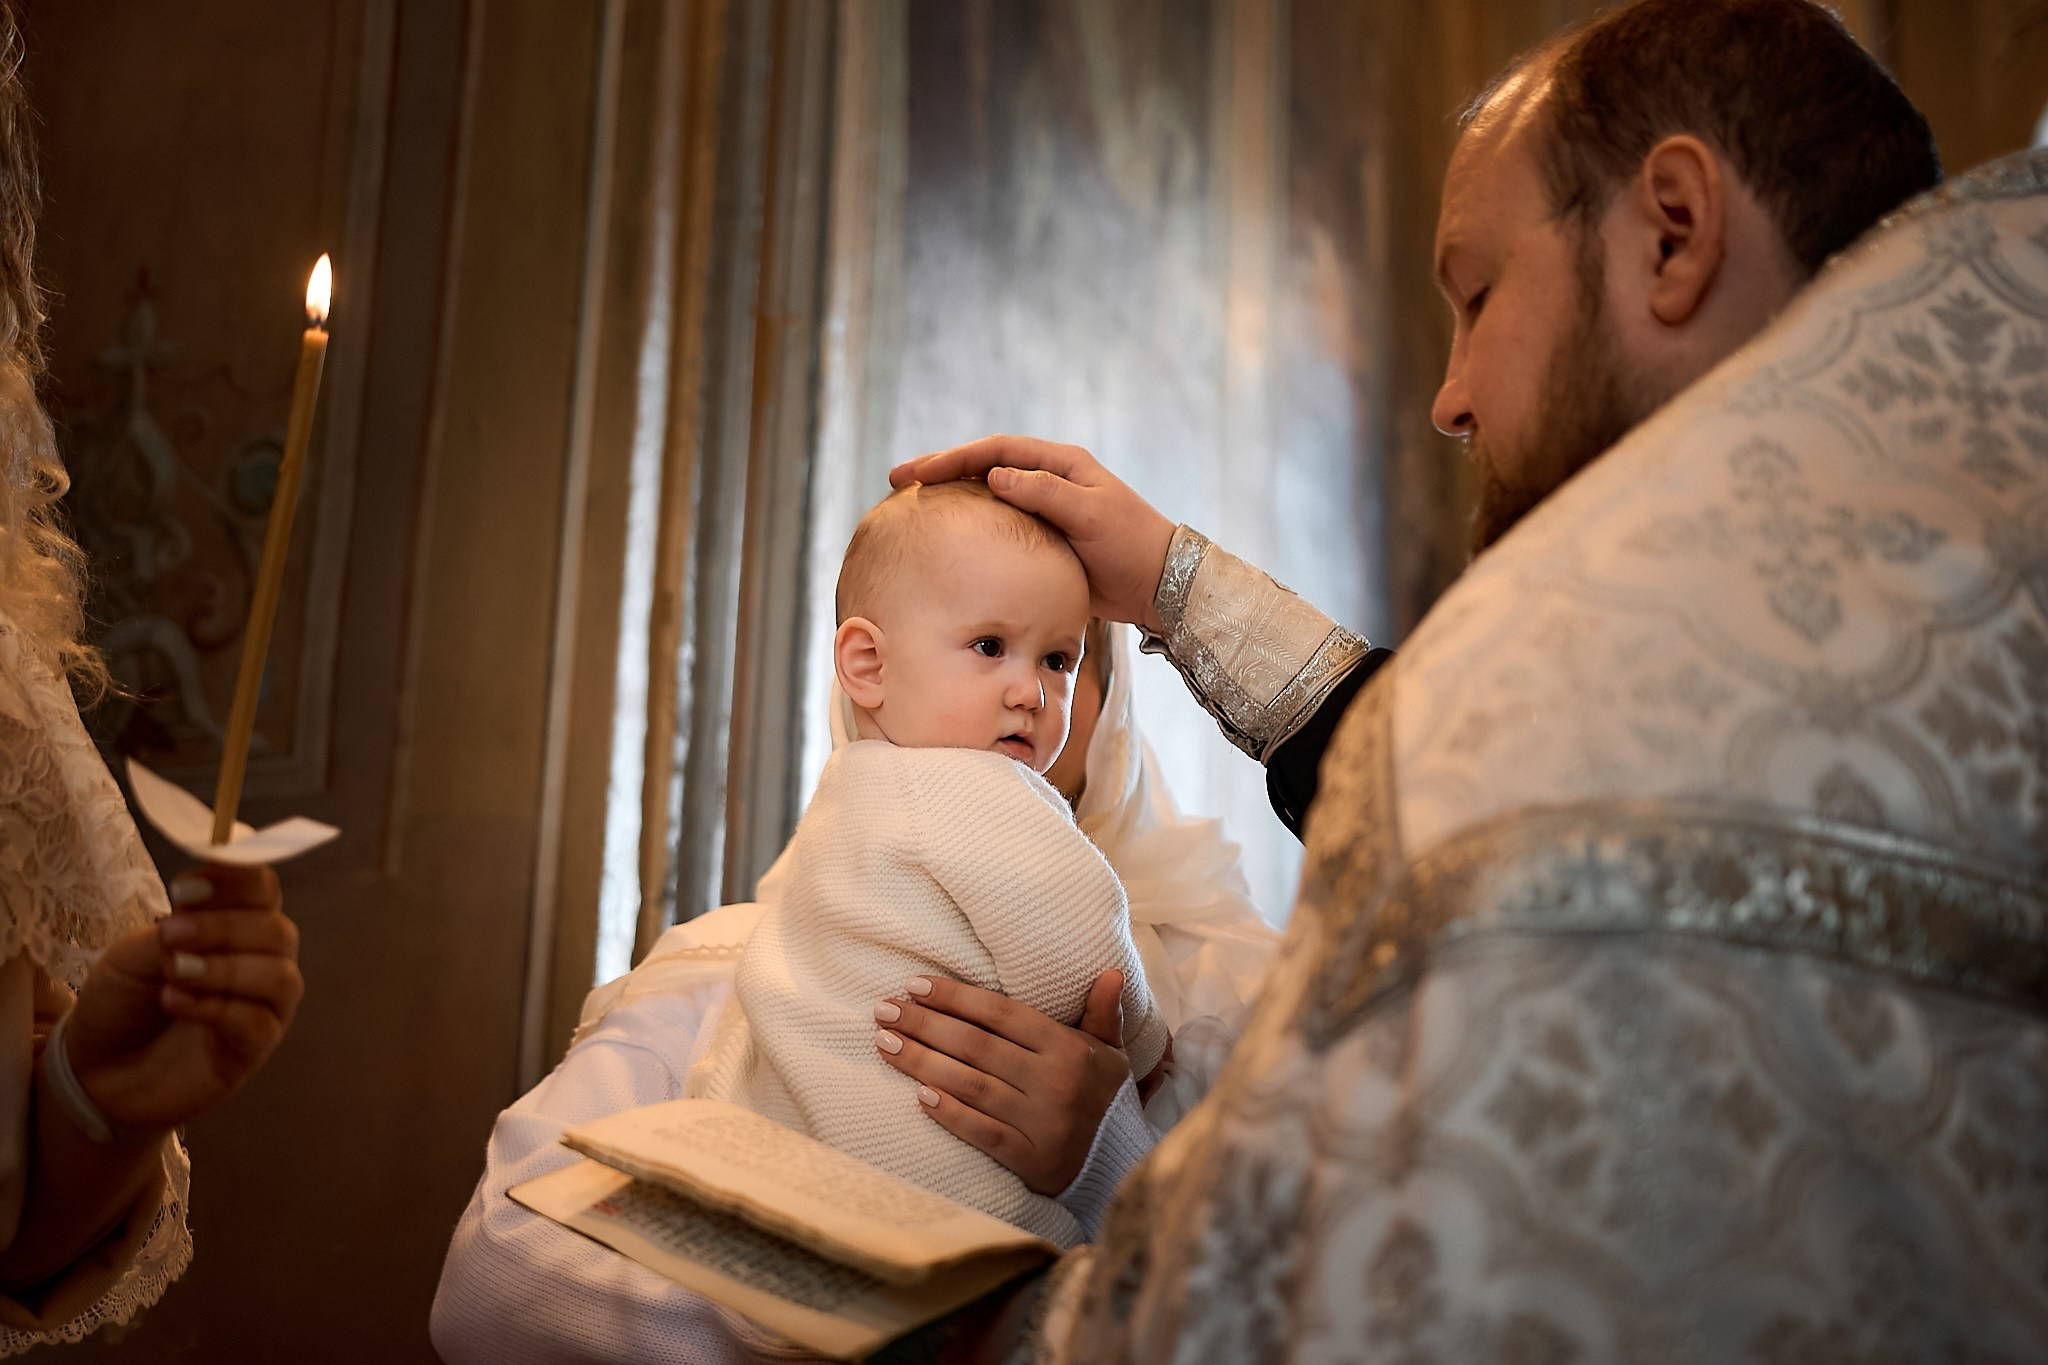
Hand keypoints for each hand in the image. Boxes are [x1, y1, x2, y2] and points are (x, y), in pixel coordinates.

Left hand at [64, 864, 302, 1134]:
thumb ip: (174, 930)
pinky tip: (175, 1003)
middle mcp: (261, 960)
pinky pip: (257, 1022)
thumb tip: (199, 906)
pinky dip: (217, 1008)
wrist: (97, 1070)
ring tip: (173, 973)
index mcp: (235, 924)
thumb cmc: (122, 1003)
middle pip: (277, 930)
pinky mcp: (254, 1049)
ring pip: (279, 976)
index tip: (187, 890)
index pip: (261, 887)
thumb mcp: (132, 956)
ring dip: (225, 969)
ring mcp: (262, 1006)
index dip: (236, 879)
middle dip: (224, 927)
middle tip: (171, 933)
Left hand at [875, 970, 1131, 1194]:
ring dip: (921, 1062)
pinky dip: (949, 1113)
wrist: (1122, 1167)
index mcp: (1071, 1049)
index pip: (1002, 1014)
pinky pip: (981, 1132)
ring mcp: (1043, 1123)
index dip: (956, 997)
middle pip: (976, 1046)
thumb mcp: (1110, 1053)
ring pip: (971, 1085)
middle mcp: (1056, 1083)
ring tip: (885, 1043)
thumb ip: (1103, 1013)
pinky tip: (918, 1095)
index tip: (915, 985)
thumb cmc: (1103, 1098)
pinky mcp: (1031, 1160)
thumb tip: (1110, 971)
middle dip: (925, 1024)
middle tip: (885, 1010)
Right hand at [890, 436, 1176, 631]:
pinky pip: (998, 525)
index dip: (953, 458)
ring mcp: (1045, 508)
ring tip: (912, 505)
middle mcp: (1049, 479)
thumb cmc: (1130, 545)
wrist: (1160, 585)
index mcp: (1061, 463)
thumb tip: (994, 477)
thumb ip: (1045, 493)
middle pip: (984, 467)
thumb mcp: (1090, 515)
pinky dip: (970, 525)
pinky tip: (946, 538)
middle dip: (941, 472)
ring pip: (987, 495)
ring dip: (951, 496)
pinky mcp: (1043, 538)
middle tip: (897, 482)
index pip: (995, 451)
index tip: (917, 474)